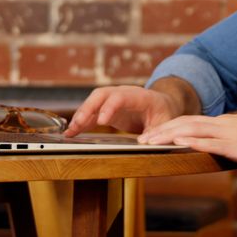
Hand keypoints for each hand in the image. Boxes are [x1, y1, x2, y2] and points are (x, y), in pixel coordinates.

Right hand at [63, 86, 183, 136]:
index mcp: (140, 96)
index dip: (110, 107)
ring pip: (93, 102)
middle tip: (78, 124)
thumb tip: (143, 142)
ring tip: (70, 131)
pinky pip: (92, 112)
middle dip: (88, 108)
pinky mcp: (107, 109)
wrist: (161, 105)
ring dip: (81, 115)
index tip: (102, 121)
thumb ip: (156, 132)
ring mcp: (113, 100)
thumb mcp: (165, 123)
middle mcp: (123, 94)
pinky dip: (82, 121)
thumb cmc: (164, 114)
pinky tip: (72, 132)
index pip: (121, 97)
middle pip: (102, 95)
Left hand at [137, 114, 236, 169]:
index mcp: (224, 123)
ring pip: (190, 130)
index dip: (170, 127)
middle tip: (141, 139)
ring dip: (167, 136)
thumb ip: (228, 145)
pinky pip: (208, 143)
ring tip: (149, 142)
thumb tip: (217, 152)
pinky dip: (190, 142)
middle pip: (184, 123)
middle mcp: (222, 124)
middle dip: (160, 131)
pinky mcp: (234, 145)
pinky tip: (176, 144)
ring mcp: (227, 133)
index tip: (153, 134)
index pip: (190, 122)